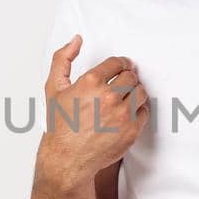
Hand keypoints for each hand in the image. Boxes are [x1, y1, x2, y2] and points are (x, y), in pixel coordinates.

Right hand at [38, 34, 149, 190]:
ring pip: (141, 93)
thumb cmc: (60, 124)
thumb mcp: (54, 88)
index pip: (118, 62)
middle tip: (123, 83)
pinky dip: (138, 111)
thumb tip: (77, 39)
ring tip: (125, 98)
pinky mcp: (132, 131)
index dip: (121, 64)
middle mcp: (108, 96)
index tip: (122, 68)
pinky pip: (144, 112)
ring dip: (135, 93)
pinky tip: (126, 114)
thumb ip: (63, 59)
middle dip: (128, 78)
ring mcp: (122, 114)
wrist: (67, 158)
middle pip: (132, 76)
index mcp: (91, 82)